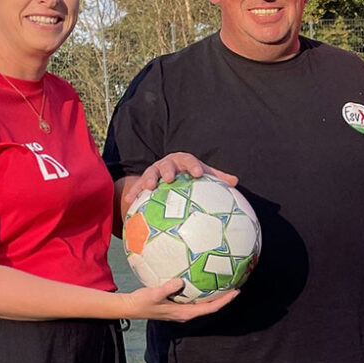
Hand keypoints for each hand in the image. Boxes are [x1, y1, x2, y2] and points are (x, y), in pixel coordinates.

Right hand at [119, 279, 238, 320]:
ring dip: (215, 295)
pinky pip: (195, 299)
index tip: (236, 292)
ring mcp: (182, 310)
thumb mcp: (154, 294)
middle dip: (224, 297)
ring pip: (204, 304)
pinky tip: (204, 280)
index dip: (224, 301)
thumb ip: (167, 288)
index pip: (210, 308)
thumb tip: (180, 280)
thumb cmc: (141, 302)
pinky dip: (203, 292)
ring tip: (225, 283)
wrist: (130, 307)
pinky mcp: (177, 305)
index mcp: (184, 313)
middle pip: (211, 306)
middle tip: (236, 285)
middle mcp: (186, 313)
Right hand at [123, 153, 237, 209]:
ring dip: (148, 179)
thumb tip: (235, 181)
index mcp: (183, 161)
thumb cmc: (189, 174)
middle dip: (168, 170)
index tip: (198, 174)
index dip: (194, 166)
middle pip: (167, 165)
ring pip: (150, 174)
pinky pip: (136, 187)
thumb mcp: (201, 173)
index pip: (190, 161)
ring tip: (148, 187)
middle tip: (170, 179)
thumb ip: (216, 177)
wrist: (168, 172)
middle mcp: (167, 164)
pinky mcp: (142, 181)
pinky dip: (132, 192)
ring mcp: (153, 172)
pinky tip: (128, 201)